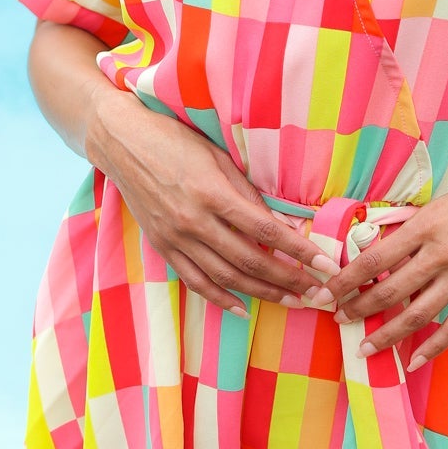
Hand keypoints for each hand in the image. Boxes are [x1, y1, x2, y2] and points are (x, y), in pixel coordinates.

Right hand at [88, 88, 339, 315]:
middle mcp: (193, 221)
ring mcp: (175, 238)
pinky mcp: (162, 247)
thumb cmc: (175, 140)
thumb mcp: (218, 156)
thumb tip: (282, 224)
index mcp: (212, 193)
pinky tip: (243, 309)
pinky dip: (219, 298)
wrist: (122, 142)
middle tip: (318, 293)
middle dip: (289, 281)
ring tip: (292, 301)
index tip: (326, 265)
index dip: (300, 252)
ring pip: (225, 277)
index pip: (267, 232)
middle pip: (250, 261)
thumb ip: (248, 193)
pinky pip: (194, 280)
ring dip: (262, 294)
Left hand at [325, 149, 447, 368]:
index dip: (346, 279)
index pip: (373, 259)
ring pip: (416, 314)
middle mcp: (442, 252)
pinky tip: (414, 358)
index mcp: (426, 224)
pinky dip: (432, 346)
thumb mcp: (445, 199)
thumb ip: (417, 225)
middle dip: (358, 308)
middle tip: (338, 318)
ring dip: (386, 334)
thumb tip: (385, 244)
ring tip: (365, 346)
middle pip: (389, 290)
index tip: (329, 290)